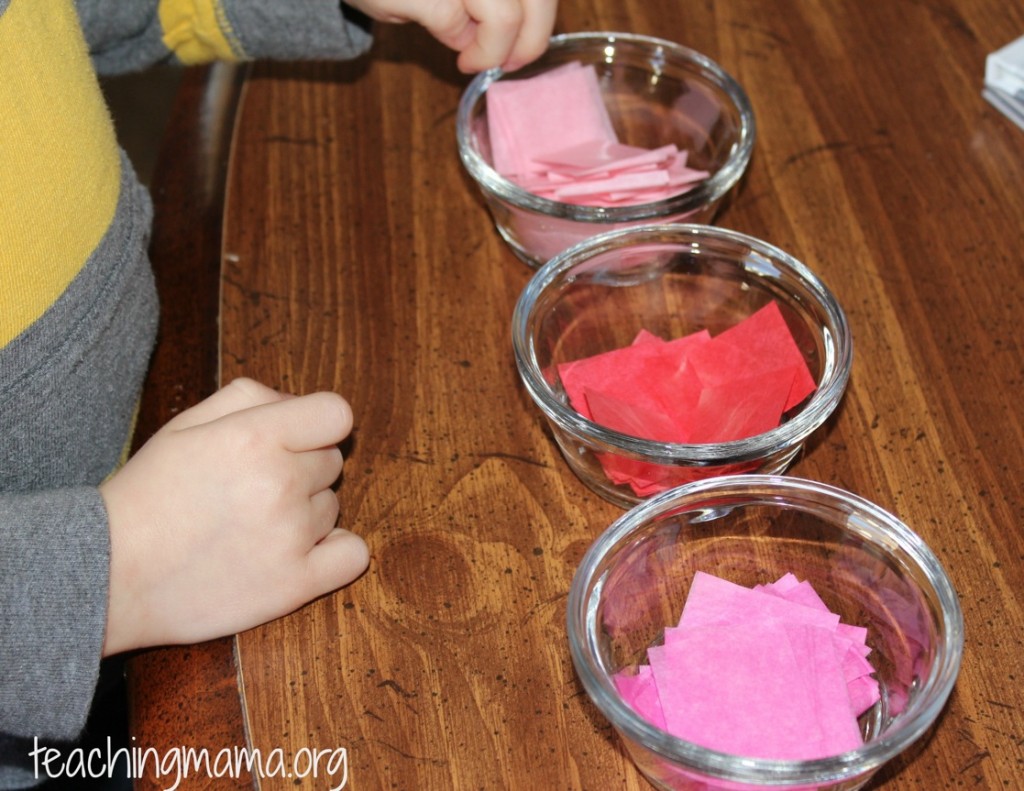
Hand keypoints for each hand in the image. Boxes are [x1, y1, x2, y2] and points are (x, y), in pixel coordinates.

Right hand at [99, 378, 368, 654]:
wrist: (110, 573)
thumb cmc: (150, 495)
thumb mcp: (186, 423)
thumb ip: (252, 398)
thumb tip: (301, 406)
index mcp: (254, 437)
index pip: (336, 413)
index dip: (316, 425)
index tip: (294, 440)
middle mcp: (279, 483)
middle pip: (331, 461)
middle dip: (301, 468)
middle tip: (252, 489)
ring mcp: (291, 536)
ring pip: (333, 506)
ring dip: (306, 512)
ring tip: (252, 526)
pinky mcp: (295, 585)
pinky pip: (353, 556)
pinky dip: (336, 553)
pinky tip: (301, 552)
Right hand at [345, 0, 557, 72]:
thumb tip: (521, 32)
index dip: (543, 17)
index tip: (527, 44)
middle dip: (531, 39)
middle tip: (512, 63)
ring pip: (506, 16)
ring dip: (496, 49)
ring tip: (475, 58)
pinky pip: (457, 26)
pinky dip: (466, 47)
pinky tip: (456, 49)